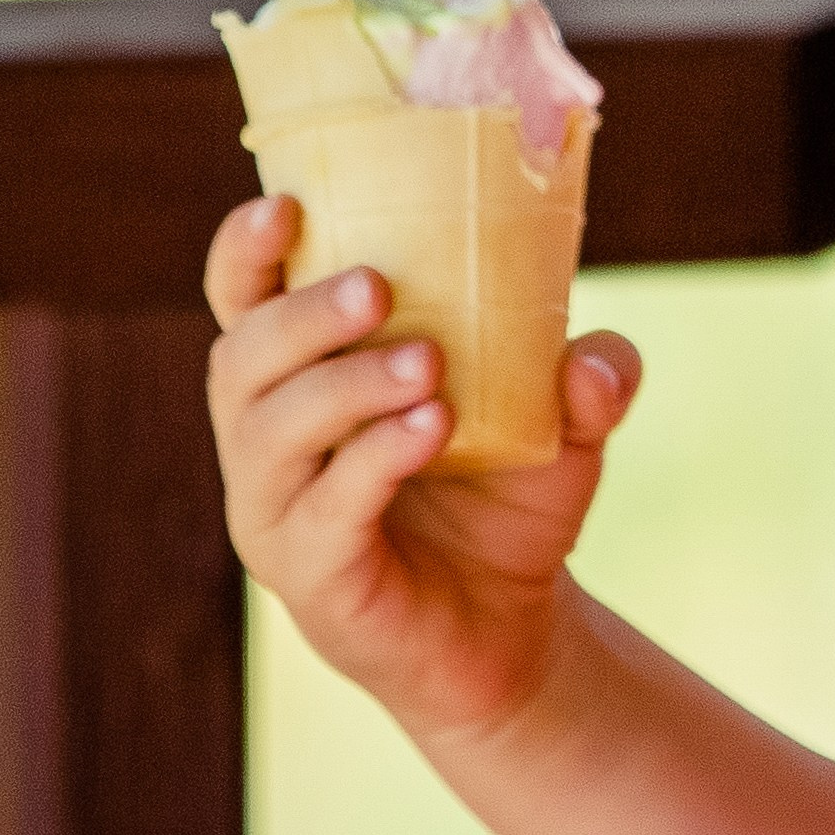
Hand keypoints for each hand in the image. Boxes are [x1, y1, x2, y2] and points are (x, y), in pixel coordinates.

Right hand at [204, 191, 641, 742]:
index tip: (285, 205)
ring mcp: (278, 514)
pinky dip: (374, 461)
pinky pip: (324, 510)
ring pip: (272, 431)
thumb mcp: (565, 428)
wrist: (514, 629)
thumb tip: (593, 362)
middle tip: (379, 287)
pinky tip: (431, 430)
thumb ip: (589, 381)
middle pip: (241, 359)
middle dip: (303, 315)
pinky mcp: (310, 577)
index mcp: (302, 381)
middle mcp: (267, 442)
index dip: (245, 253)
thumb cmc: (507, 500)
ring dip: (345, 386)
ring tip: (428, 364)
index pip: (242, 303)